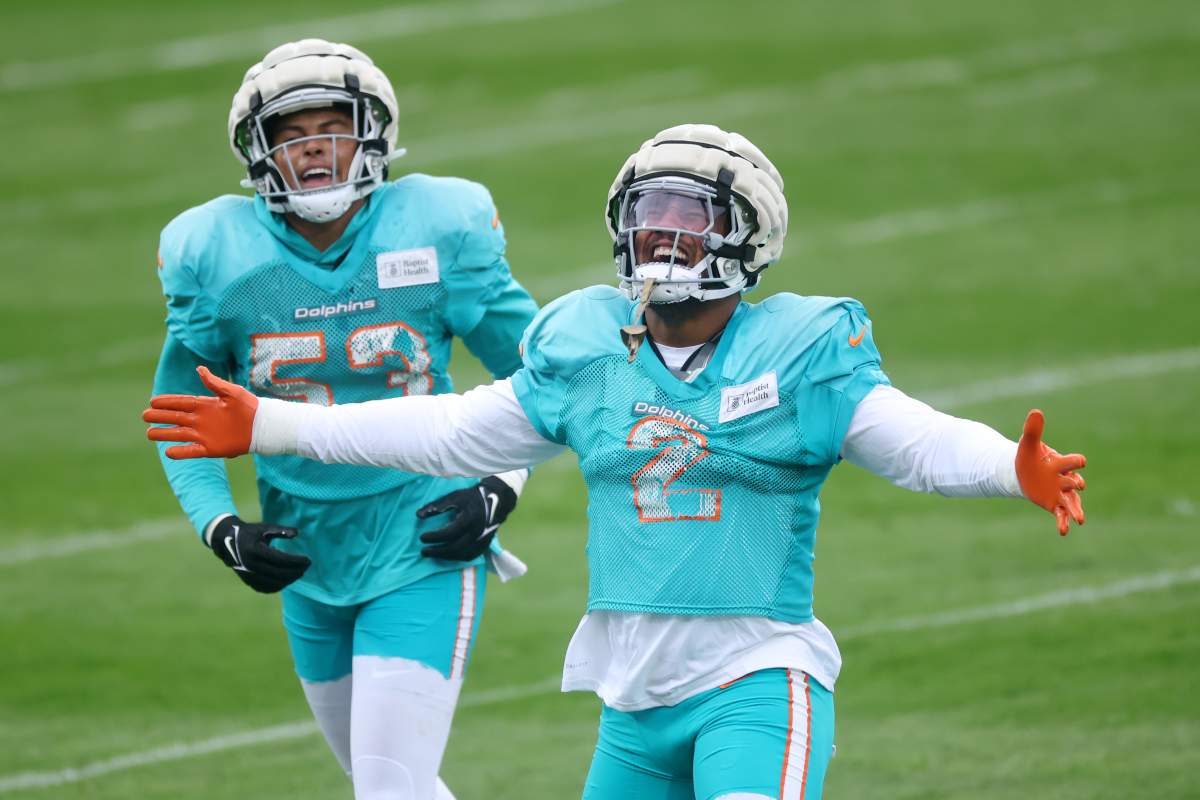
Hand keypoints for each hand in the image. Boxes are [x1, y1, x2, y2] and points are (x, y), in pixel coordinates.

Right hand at [144, 367, 257, 458]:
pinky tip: (168, 452)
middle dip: (160, 417)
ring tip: (149, 433)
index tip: (152, 401)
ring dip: (165, 434)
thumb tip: (199, 369)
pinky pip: (192, 451)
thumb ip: (215, 383)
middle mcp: (201, 420)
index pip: (181, 403)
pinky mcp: (211, 448)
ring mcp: (204, 435)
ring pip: (179, 434)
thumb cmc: (249, 406)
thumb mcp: (233, 392)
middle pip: (176, 418)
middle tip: (144, 416)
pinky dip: (181, 452)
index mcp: (205, 405)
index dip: (167, 402)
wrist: (262, 426)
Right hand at [210, 516, 310, 592]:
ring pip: (273, 583)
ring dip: (289, 580)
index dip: (296, 561)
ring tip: (299, 572)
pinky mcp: (247, 581)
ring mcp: (248, 575)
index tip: (308, 560)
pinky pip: (266, 588)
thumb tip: (297, 533)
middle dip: (296, 571)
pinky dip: (279, 586)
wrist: (225, 542)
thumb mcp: (263, 528)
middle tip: (307, 566)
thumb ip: (280, 530)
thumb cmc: (249, 533)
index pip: (280, 559)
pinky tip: (288, 579)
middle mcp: (250, 565)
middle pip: (279, 573)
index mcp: (254, 550)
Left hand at [417, 476, 517, 560]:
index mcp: (469, 518)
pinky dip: (457, 558)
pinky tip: (447, 556)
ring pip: (462, 555)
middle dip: (437, 551)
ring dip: (446, 557)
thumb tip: (418, 515)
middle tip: (423, 552)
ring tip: (433, 554)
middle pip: (455, 548)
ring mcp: (482, 540)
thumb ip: (437, 506)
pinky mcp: (485, 544)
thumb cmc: (472, 497)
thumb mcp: (455, 497)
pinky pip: (470, 556)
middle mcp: (477, 532)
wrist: (497, 501)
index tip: (421, 537)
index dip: (434, 537)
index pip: (449, 533)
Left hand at [1015, 409, 1086, 535]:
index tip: (1081, 462)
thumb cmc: (1029, 457)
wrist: (1024, 472)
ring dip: (1076, 510)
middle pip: (1073, 482)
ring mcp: (1060, 493)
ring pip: (1071, 502)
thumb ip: (1033, 430)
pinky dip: (1063, 523)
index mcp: (1060, 463)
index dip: (1075, 462)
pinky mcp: (1054, 504)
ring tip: (1080, 520)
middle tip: (1078, 486)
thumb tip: (1036, 411)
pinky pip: (1060, 514)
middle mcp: (1063, 479)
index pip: (1071, 462)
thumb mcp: (1028, 444)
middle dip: (1075, 484)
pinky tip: (1064, 532)